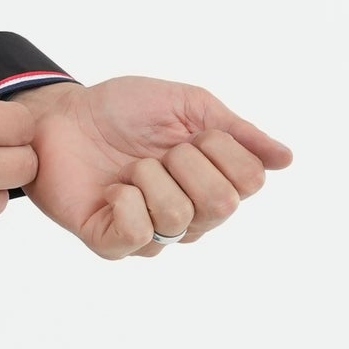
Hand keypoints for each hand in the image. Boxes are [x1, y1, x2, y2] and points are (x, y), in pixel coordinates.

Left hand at [25, 77, 292, 259]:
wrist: (62, 112)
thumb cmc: (123, 109)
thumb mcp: (186, 105)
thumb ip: (237, 132)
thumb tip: (286, 158)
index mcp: (213, 182)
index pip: (250, 181)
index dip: (219, 147)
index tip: (189, 133)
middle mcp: (191, 215)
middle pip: (222, 204)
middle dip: (187, 161)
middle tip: (158, 151)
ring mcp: (153, 233)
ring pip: (180, 216)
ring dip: (150, 175)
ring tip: (129, 168)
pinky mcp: (112, 242)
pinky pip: (138, 234)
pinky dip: (125, 201)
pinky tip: (112, 189)